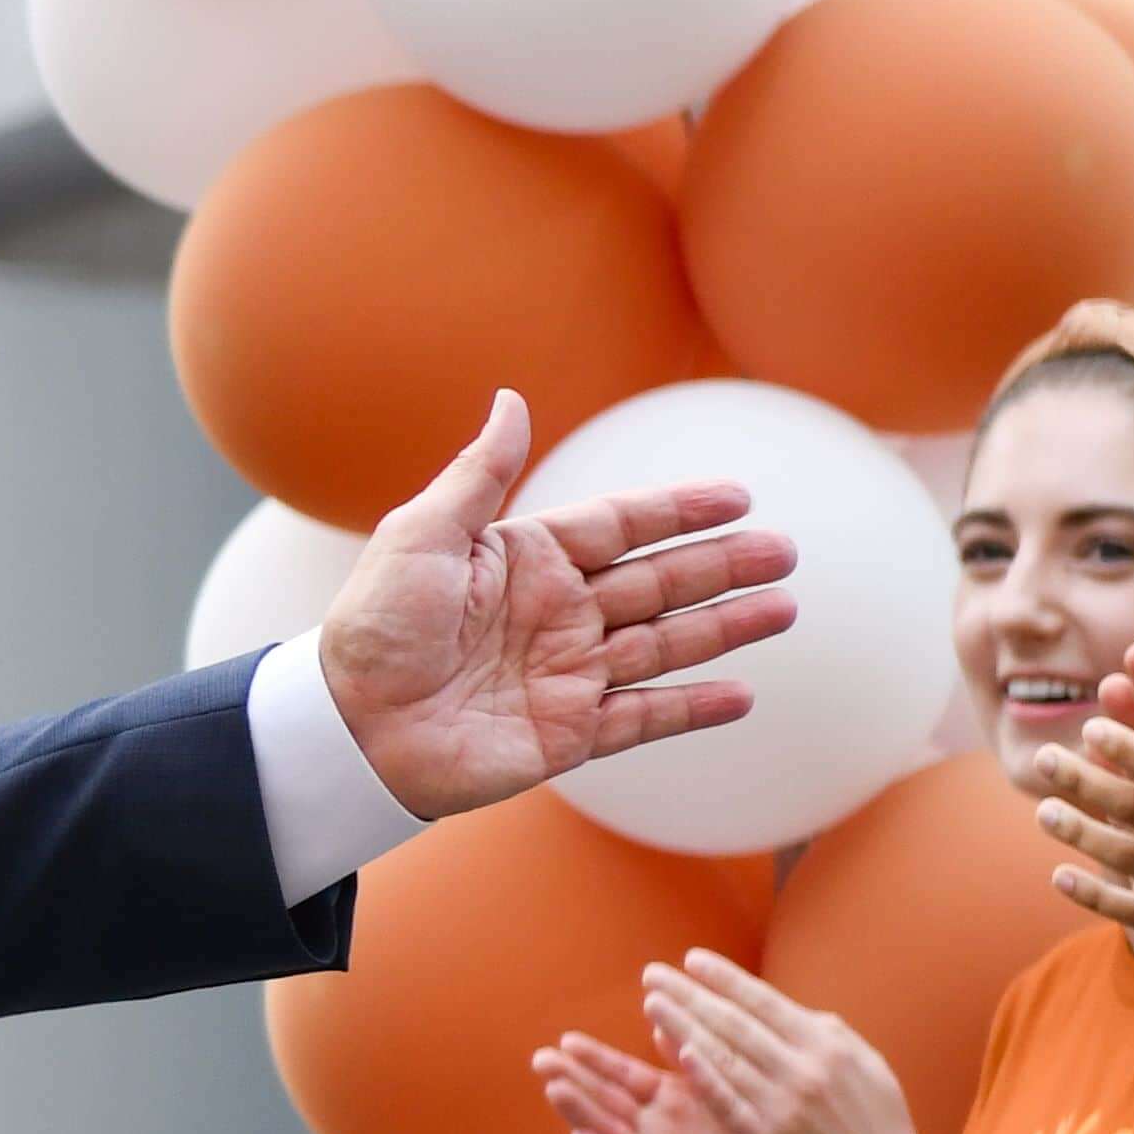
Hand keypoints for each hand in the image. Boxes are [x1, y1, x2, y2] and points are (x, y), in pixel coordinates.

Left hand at [313, 394, 803, 822]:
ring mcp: (566, 675)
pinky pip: (643, 718)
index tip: (737, 498)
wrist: (348, 730)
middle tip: (785, 553)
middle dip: (722, 567)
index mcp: (526, 561)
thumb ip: (479, 475)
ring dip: (724, 629)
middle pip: (657, 582)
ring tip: (783, 609)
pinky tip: (741, 695)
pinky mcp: (566, 735)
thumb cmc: (373, 627)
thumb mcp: (420, 536)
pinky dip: (692, 709)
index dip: (678, 512)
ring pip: (664, 645)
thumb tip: (511, 398)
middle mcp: (556, 614)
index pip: (620, 526)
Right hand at [540, 1026, 832, 1133]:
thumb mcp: (726, 1096)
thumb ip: (693, 1061)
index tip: (566, 1040)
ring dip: (581, 1114)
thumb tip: (664, 1018)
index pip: (624, 1077)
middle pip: (606, 1102)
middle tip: (540, 1059)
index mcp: (671, 1105)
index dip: (595, 1060)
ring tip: (554, 1090)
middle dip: (573, 1081)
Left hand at [639, 953, 927, 1133]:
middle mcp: (802, 1067)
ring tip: (653, 1004)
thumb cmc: (881, 1129)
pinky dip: (703, 1076)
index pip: (764, 1001)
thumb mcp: (869, 1067)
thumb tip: (794, 1012)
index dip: (724, 978)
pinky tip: (677, 1052)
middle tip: (654, 974)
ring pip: (723, 1055)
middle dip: (690, 994)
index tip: (691, 960)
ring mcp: (781, 1105)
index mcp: (827, 1045)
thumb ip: (830, 1036)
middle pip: (733, 1022)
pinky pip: (728, 1102)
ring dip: (683, 1026)